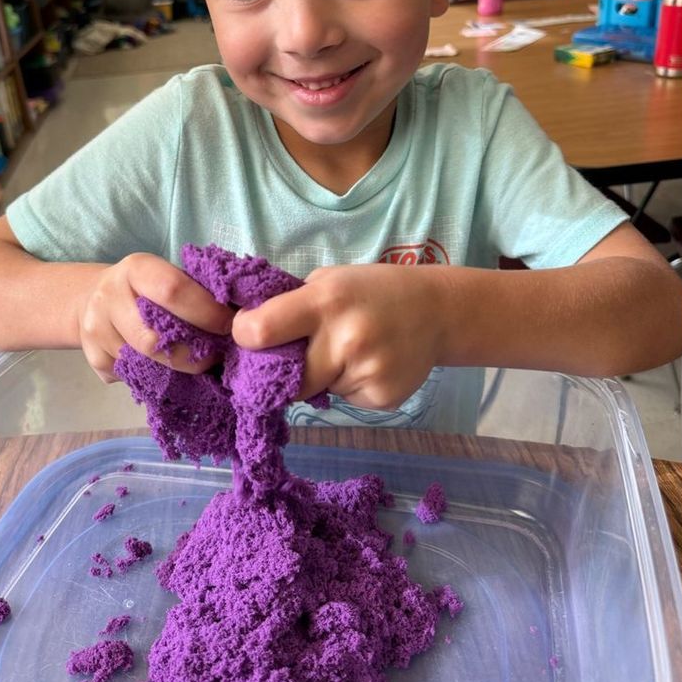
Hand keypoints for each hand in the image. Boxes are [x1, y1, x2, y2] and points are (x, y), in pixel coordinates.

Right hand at [78, 252, 232, 382]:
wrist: (89, 297)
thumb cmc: (144, 286)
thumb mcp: (164, 273)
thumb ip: (194, 290)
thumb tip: (241, 314)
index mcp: (135, 269)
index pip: (172, 291)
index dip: (206, 312)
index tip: (229, 327)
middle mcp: (109, 298)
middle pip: (154, 340)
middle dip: (193, 354)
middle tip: (217, 356)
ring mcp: (96, 331)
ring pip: (144, 364)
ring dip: (177, 370)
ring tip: (197, 363)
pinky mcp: (94, 360)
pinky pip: (133, 377)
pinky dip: (156, 377)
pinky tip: (166, 368)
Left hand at [231, 264, 441, 408]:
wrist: (437, 311)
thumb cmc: (372, 291)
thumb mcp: (329, 280)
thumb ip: (292, 305)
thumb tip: (247, 333)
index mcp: (323, 301)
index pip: (260, 331)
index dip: (245, 336)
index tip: (249, 335)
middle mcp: (344, 338)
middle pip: (288, 379)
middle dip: (288, 372)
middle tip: (304, 353)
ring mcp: (365, 371)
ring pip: (318, 391)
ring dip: (324, 377)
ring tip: (351, 351)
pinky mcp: (382, 397)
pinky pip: (346, 400)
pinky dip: (351, 386)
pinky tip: (372, 364)